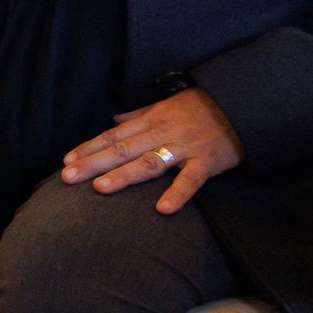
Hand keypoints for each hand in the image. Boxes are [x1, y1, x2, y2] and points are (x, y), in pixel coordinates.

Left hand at [62, 89, 241, 213]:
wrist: (245, 103)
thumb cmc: (204, 105)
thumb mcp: (169, 104)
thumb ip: (140, 114)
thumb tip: (115, 121)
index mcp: (152, 119)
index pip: (114, 136)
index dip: (89, 148)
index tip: (66, 161)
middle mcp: (163, 132)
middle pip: (122, 149)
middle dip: (93, 163)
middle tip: (67, 177)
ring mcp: (185, 147)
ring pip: (149, 162)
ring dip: (124, 175)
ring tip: (100, 188)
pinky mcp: (208, 161)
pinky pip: (191, 180)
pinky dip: (177, 193)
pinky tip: (161, 209)